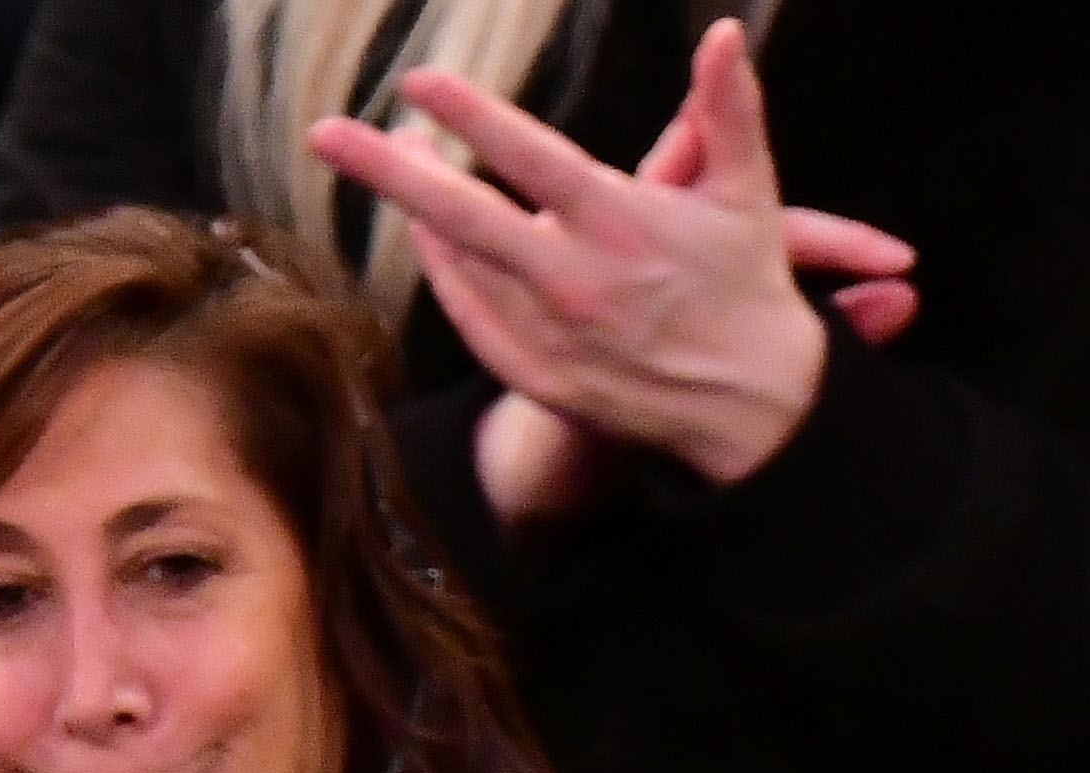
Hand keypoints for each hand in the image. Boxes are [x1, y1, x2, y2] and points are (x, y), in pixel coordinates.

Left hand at [316, 17, 913, 502]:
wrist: (762, 416)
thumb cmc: (750, 290)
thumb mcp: (746, 193)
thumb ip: (727, 109)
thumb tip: (726, 33)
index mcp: (618, 224)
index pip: (525, 155)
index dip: (467, 113)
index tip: (419, 81)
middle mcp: (576, 282)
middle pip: (462, 215)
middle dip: (388, 169)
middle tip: (327, 134)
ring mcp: (557, 337)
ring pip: (463, 268)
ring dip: (421, 215)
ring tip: (391, 169)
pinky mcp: (549, 383)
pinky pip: (477, 325)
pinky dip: (450, 282)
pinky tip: (430, 245)